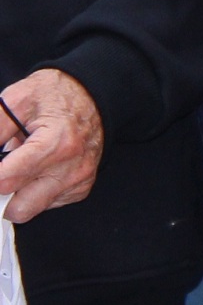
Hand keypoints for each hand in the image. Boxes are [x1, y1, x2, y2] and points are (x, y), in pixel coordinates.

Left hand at [0, 70, 103, 218]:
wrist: (93, 94)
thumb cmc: (53, 95)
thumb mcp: (15, 100)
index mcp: (56, 143)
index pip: (6, 180)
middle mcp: (72, 166)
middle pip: (18, 208)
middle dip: (2, 191)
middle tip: (4, 169)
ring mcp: (78, 179)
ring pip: (30, 210)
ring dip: (18, 193)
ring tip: (21, 166)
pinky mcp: (81, 187)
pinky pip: (46, 204)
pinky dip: (36, 191)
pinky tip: (39, 168)